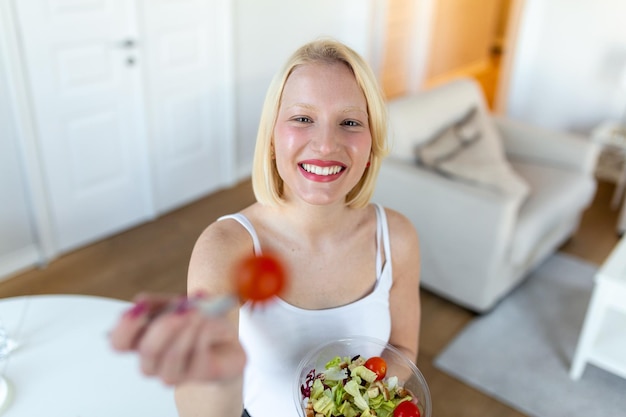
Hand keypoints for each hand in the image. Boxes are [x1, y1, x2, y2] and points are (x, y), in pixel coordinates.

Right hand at [109, 293, 245, 384]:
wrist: (226, 341)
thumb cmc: (196, 322)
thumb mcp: (177, 305)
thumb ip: (159, 303)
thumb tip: (140, 301)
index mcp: (142, 342)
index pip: (119, 343)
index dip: (126, 327)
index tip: (142, 307)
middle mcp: (154, 362)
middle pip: (148, 352)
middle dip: (164, 329)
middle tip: (180, 311)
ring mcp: (176, 373)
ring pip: (172, 357)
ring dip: (186, 331)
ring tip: (198, 313)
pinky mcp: (201, 374)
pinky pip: (198, 356)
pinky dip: (204, 334)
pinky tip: (209, 322)